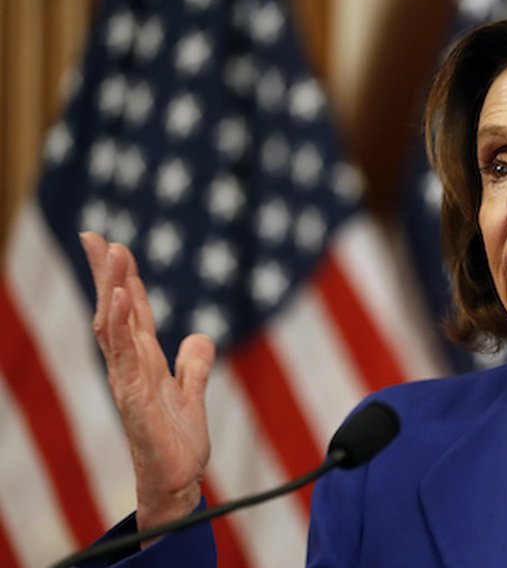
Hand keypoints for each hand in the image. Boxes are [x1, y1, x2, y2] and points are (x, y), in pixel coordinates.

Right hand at [80, 232, 214, 538]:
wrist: (178, 484)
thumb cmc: (178, 444)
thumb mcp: (193, 394)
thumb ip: (195, 366)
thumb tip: (199, 337)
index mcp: (145, 362)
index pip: (131, 312)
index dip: (123, 280)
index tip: (114, 245)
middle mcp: (130, 366)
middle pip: (113, 310)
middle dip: (104, 273)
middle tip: (94, 235)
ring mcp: (127, 380)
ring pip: (113, 326)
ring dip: (110, 288)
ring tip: (109, 252)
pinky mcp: (133, 398)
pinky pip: (123, 356)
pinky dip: (118, 325)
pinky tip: (115, 299)